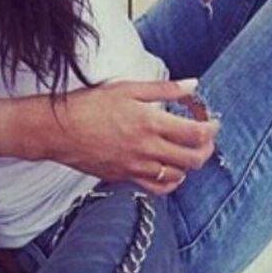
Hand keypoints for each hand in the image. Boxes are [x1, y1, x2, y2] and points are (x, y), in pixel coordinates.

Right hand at [33, 78, 218, 194]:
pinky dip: (170, 182)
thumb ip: (164, 89)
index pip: (195, 133)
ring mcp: (135, 167)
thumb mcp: (128, 88)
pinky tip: (170, 171)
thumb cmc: (90, 104)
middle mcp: (146, 148)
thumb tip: (193, 84)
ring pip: (177, 177)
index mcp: (150, 122)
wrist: (58, 129)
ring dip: (189, 166)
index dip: (211, 130)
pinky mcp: (124, 178)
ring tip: (189, 152)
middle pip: (192, 159)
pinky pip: (156, 188)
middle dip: (206, 149)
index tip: (213, 123)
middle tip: (206, 139)